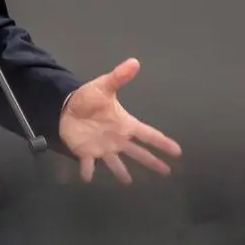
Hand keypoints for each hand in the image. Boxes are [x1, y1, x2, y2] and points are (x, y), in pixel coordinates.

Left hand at [58, 58, 182, 183]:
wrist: (67, 106)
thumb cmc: (89, 98)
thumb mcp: (104, 86)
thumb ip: (119, 77)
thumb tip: (134, 62)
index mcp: (125, 125)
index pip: (148, 134)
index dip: (162, 143)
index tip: (177, 152)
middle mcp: (117, 139)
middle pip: (138, 153)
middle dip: (152, 162)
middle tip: (167, 172)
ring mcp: (102, 148)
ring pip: (115, 163)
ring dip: (121, 172)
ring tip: (128, 182)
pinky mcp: (86, 152)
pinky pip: (88, 165)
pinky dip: (88, 172)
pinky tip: (88, 179)